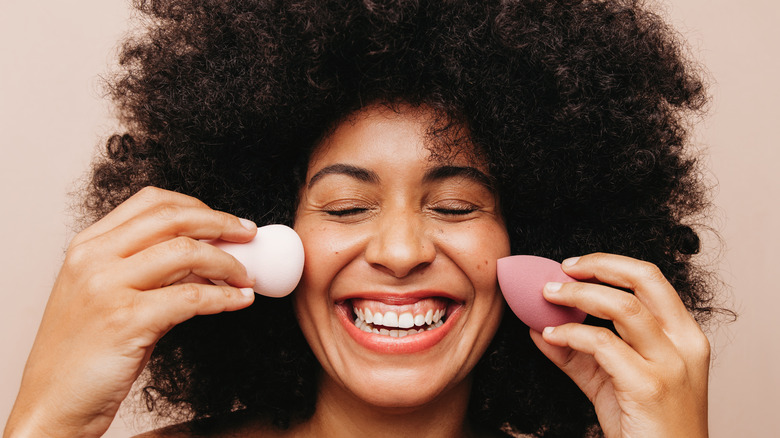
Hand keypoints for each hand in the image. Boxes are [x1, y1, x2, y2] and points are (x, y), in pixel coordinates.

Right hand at [5, 187, 256, 437]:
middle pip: (173, 218)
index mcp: (88, 245)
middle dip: (221, 223)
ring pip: (186, 253)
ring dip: (229, 262)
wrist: (53, 402)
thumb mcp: (106, 295)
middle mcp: (94, 258)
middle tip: (249, 235)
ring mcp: (107, 288)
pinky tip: (240, 301)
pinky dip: (224, 297)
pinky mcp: (125, 320)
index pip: (151, 202)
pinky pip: (191, 297)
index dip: (198, 206)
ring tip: (246, 276)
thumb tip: (207, 257)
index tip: (226, 221)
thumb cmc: (85, 352)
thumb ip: (147, 270)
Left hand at [530, 253, 709, 437]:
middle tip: (561, 270)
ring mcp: (671, 365)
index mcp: (684, 336)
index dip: (610, 265)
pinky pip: (604, 344)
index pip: (651, 280)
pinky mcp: (649, 387)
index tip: (573, 266)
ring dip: (577, 295)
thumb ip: (579, 353)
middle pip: (645, 280)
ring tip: (547, 297)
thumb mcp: (610, 381)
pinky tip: (550, 335)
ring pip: (623, 307)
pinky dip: (571, 333)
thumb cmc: (643, 427)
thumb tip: (540, 325)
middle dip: (599, 265)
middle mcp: (685, 344)